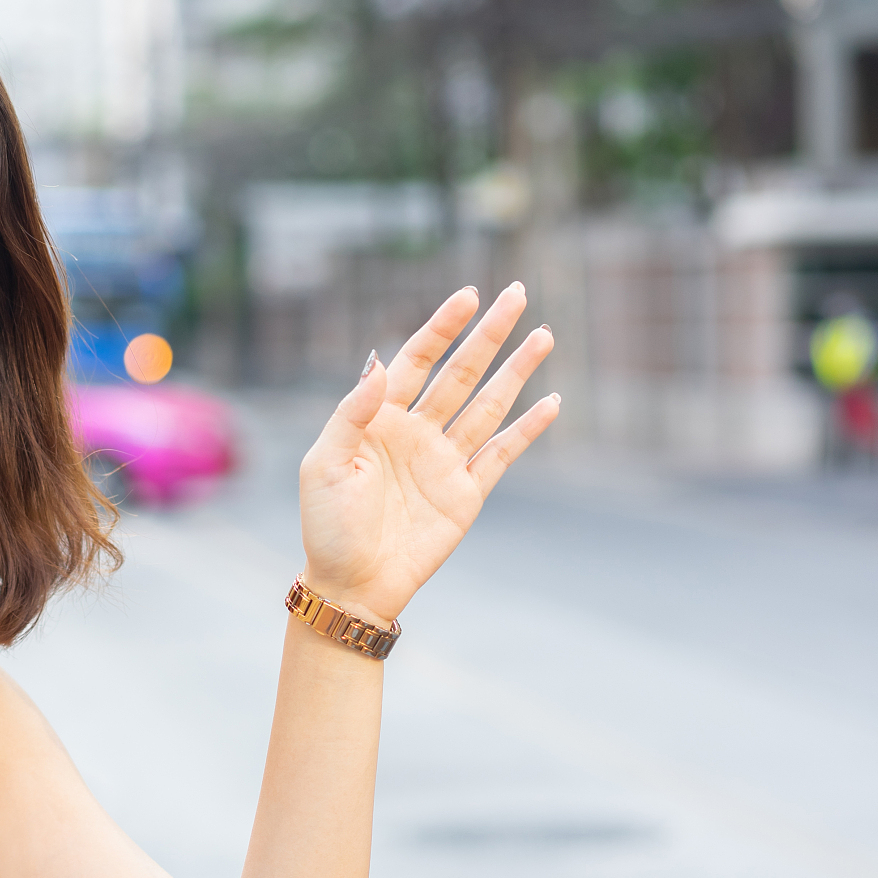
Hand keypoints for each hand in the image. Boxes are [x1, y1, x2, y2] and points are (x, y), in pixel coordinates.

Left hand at [298, 282, 557, 623]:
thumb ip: (352, 413)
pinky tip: (550, 403)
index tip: (468, 297)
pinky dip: (526, 430)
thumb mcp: (327, 464)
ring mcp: (445, 461)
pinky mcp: (467, 494)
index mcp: (380, 419)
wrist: (351, 585)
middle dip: (488, 334)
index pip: (417, 359)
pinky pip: (501, 454)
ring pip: (488, 404)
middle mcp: (417, 432)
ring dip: (516, 371)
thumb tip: (378, 364)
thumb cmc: (327, 526)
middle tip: (516, 293)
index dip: (442, 327)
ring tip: (543, 335)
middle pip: (460, 372)